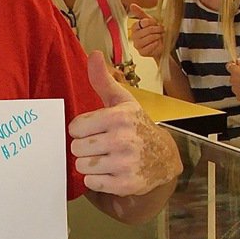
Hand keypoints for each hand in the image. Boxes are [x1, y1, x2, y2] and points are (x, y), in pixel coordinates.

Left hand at [69, 51, 180, 195]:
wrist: (164, 157)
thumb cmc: (136, 126)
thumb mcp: (122, 102)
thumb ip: (103, 81)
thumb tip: (93, 54)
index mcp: (118, 117)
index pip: (75, 128)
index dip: (81, 130)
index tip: (94, 130)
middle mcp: (122, 139)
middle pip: (76, 148)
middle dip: (85, 148)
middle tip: (100, 146)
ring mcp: (125, 163)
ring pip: (82, 166)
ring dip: (90, 165)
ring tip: (106, 159)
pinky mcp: (125, 184)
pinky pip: (92, 183)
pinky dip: (97, 180)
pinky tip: (111, 171)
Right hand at [130, 3, 163, 60]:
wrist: (162, 44)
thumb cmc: (155, 32)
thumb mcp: (150, 21)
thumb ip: (140, 13)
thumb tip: (132, 5)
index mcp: (135, 28)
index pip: (140, 23)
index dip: (150, 22)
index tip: (156, 23)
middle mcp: (134, 36)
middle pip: (144, 31)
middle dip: (155, 29)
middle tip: (161, 29)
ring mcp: (137, 45)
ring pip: (147, 39)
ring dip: (156, 36)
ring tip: (160, 36)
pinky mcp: (142, 52)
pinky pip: (149, 47)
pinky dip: (155, 44)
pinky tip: (158, 42)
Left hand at [227, 59, 239, 103]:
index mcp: (236, 71)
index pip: (229, 65)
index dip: (233, 64)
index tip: (237, 64)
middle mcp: (233, 81)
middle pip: (233, 75)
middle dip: (239, 74)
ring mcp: (235, 90)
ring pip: (235, 84)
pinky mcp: (239, 97)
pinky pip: (238, 92)